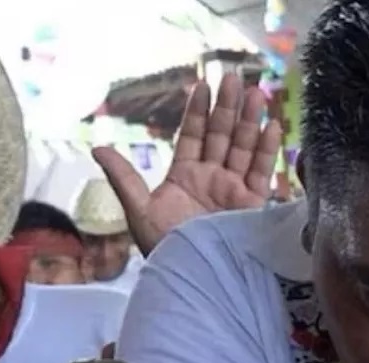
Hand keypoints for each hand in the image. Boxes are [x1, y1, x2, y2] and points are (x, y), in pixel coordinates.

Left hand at [92, 73, 282, 255]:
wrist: (194, 277)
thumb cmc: (164, 248)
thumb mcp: (138, 210)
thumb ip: (124, 177)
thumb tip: (97, 148)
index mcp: (184, 177)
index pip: (193, 137)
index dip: (198, 112)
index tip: (202, 86)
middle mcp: (212, 179)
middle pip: (222, 136)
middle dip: (229, 107)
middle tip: (235, 78)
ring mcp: (234, 190)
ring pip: (244, 148)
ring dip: (250, 121)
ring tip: (257, 92)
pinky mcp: (254, 205)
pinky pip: (262, 172)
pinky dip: (267, 150)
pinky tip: (271, 126)